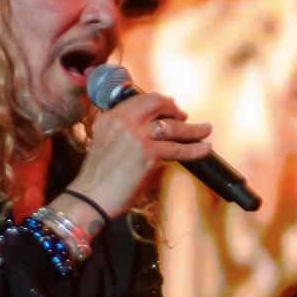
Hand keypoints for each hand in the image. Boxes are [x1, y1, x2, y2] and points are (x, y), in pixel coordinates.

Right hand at [68, 91, 213, 218]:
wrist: (91, 197)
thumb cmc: (98, 176)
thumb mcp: (105, 142)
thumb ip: (125, 130)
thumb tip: (154, 129)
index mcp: (111, 117)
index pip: (140, 99)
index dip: (159, 102)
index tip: (169, 106)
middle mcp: (123, 122)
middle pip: (157, 103)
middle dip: (174, 109)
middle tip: (185, 116)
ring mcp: (137, 137)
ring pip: (172, 126)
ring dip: (193, 128)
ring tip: (206, 129)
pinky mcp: (149, 155)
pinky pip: (178, 149)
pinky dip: (195, 149)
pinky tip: (205, 148)